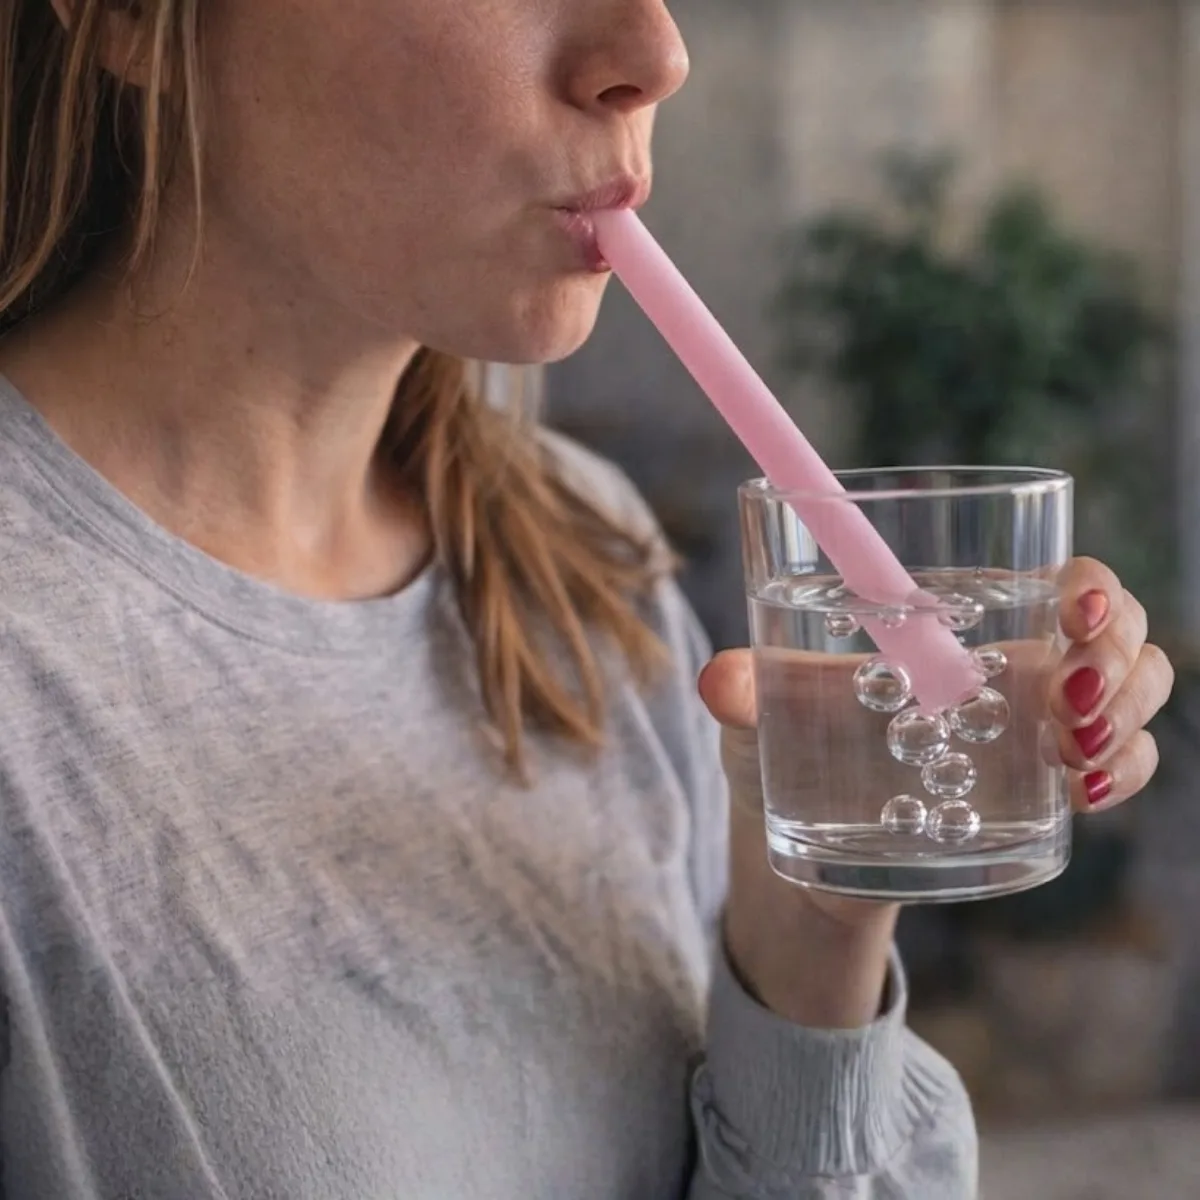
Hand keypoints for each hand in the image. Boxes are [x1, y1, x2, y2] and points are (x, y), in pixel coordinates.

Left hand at [698, 556, 1173, 1028]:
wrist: (799, 849)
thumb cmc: (784, 754)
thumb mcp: (760, 717)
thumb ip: (744, 693)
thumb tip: (717, 681)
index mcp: (957, 623)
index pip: (1055, 574)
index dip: (1088, 581)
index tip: (1068, 604)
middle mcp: (1012, 664)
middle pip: (1116, 624)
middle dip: (1118, 647)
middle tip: (1070, 692)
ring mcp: (1038, 727)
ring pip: (1138, 688)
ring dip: (1127, 712)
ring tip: (1069, 747)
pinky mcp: (1042, 792)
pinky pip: (1120, 769)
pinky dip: (1120, 774)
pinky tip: (1079, 792)